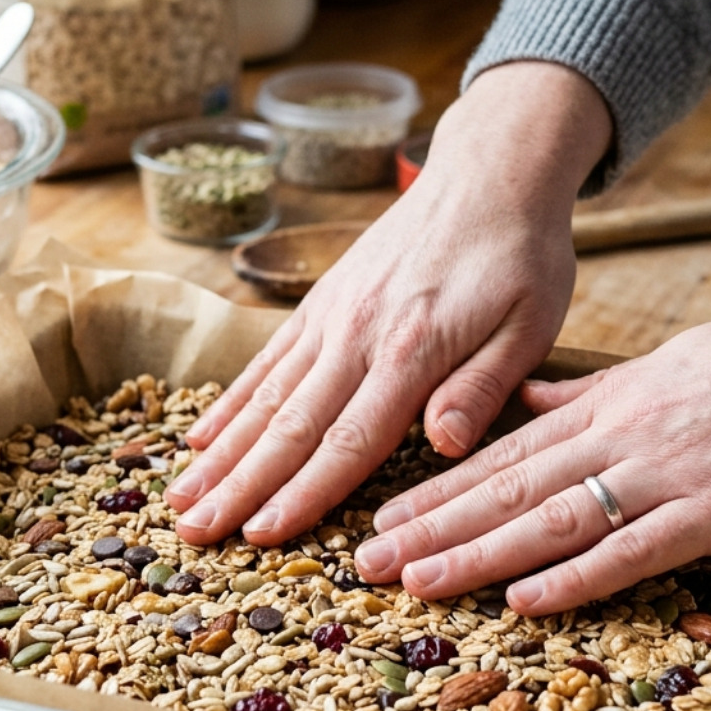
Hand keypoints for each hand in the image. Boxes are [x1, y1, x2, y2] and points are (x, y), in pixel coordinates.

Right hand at [167, 62, 613, 545]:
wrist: (491, 172)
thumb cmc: (522, 256)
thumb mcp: (531, 324)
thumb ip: (482, 386)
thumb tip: (444, 446)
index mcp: (411, 350)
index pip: (347, 439)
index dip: (301, 493)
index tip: (258, 537)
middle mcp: (355, 334)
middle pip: (288, 426)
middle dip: (237, 486)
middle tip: (192, 535)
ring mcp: (330, 316)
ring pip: (264, 398)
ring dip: (219, 453)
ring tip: (179, 499)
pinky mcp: (320, 302)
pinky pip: (266, 361)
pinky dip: (230, 403)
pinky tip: (199, 438)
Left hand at [353, 278, 710, 614]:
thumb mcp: (664, 364)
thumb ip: (590, 392)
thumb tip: (531, 401)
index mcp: (607, 403)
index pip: (503, 455)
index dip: (438, 489)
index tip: (385, 515)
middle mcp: (620, 437)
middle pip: (508, 490)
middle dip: (432, 527)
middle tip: (368, 562)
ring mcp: (664, 474)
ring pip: (551, 520)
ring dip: (478, 555)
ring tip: (418, 582)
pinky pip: (633, 549)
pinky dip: (576, 577)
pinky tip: (524, 599)